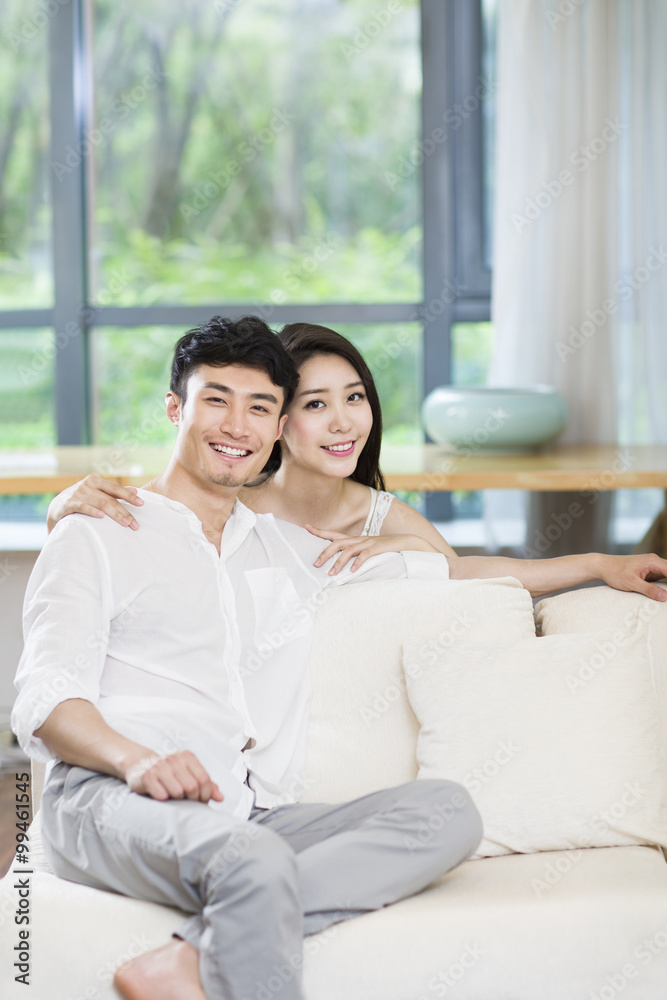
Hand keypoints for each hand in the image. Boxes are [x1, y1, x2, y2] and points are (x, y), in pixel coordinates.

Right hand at [47, 475, 143, 532]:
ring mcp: (76, 494)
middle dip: (124, 511)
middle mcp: (86, 485)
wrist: (55, 510)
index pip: (115, 488)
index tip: (141, 504)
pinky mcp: (67, 504)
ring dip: (114, 514)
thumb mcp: (96, 494)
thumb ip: (114, 493)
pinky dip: (92, 511)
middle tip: (135, 524)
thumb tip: (136, 490)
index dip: (129, 495)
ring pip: (100, 503)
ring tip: (125, 523)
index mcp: (95, 481)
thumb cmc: (81, 502)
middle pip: (110, 499)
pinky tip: (101, 516)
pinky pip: (82, 507)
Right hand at [124, 750, 223, 803]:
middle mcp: (173, 759)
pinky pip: (162, 795)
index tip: (200, 801)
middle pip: (192, 787)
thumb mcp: (188, 774)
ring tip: (173, 797)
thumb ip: (207, 785)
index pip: (204, 779)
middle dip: (192, 799)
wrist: (140, 765)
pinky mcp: (146, 777)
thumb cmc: (169, 773)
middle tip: (186, 801)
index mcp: (187, 757)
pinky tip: (161, 796)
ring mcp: (159, 767)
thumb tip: (221, 798)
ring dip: (177, 800)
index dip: (205, 795)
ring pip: (178, 792)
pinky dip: (164, 800)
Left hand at [307, 524, 437, 574]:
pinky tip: (352, 571)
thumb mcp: (368, 551)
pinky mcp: (378, 548)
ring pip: (349, 551)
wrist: (407, 543)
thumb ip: (355, 555)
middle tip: (315, 564)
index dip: (320, 531)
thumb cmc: (385, 549)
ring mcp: (369, 543)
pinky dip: (358, 563)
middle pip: (337, 544)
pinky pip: (366, 555)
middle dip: (324, 553)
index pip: (334, 534)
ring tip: (331, 574)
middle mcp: (359, 540)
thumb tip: (342, 566)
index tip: (306, 527)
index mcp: (355, 540)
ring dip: (339, 563)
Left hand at [598, 553, 666, 601]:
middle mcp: (654, 561)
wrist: (603, 566)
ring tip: (664, 596)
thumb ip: (649, 590)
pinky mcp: (648, 570)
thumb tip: (665, 597)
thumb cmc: (615, 572)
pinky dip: (664, 584)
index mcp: (653, 562)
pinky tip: (662, 593)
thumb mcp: (632, 583)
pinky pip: (661, 577)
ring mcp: (652, 565)